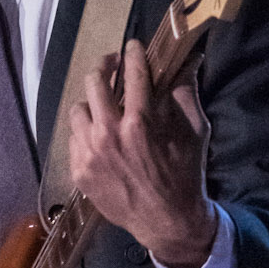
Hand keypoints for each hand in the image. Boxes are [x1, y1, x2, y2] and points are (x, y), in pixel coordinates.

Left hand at [68, 39, 216, 267]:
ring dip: (91, 103)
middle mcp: (109, 134)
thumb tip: (185, 65)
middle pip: (94, 82)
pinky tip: (98, 135)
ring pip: (77, 109)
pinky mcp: (80, 172)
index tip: (132, 46)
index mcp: (140, 122)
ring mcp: (90, 154)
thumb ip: (186, 95)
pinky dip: (85, 132)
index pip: (132, 73)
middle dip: (104, 67)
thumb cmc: (185, 175)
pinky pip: (73, 138)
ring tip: (102, 106)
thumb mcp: (195, 132)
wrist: (167, 221)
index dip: (133, 54)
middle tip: (112, 66)